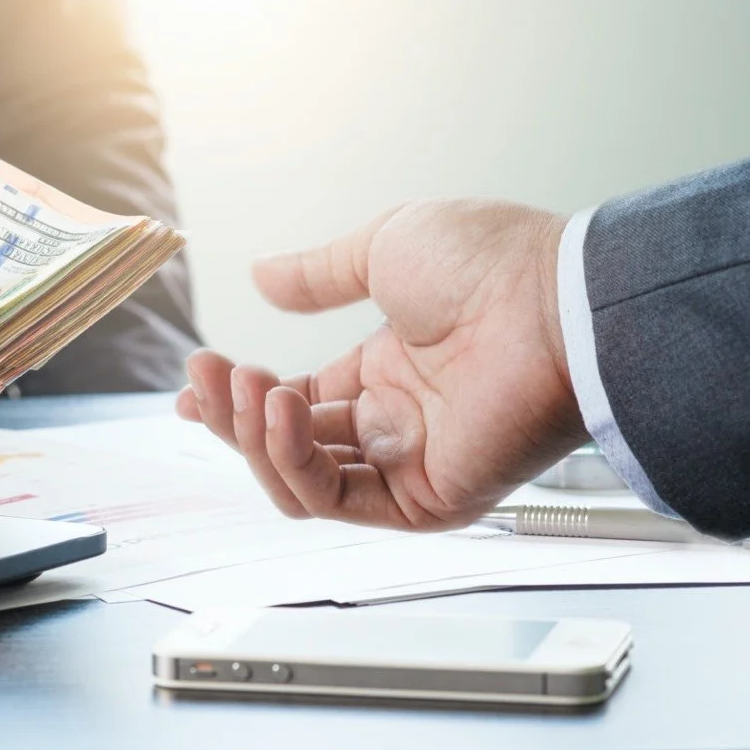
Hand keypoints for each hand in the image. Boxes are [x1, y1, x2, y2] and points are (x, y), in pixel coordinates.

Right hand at [176, 198, 588, 529]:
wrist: (555, 299)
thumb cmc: (492, 265)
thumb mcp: (383, 248)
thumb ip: (316, 273)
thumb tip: (260, 274)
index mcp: (384, 374)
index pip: (294, 406)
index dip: (238, 399)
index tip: (194, 383)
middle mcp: (392, 426)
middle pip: (284, 446)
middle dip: (232, 414)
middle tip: (208, 376)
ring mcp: (405, 465)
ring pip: (298, 481)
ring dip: (254, 436)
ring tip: (249, 386)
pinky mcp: (422, 500)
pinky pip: (335, 501)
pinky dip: (293, 461)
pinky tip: (280, 411)